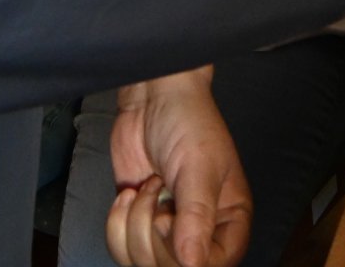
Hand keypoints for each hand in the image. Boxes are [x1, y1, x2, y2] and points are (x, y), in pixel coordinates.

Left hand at [105, 69, 251, 266]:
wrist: (153, 95)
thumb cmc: (189, 122)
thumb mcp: (199, 168)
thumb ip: (196, 217)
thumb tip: (193, 265)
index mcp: (228, 221)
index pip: (212, 265)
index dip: (186, 256)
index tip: (170, 221)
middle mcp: (198, 231)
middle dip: (152, 233)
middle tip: (159, 194)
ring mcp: (165, 227)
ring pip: (141, 262)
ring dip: (133, 225)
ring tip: (147, 190)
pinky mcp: (136, 218)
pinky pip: (120, 246)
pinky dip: (116, 222)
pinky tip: (129, 194)